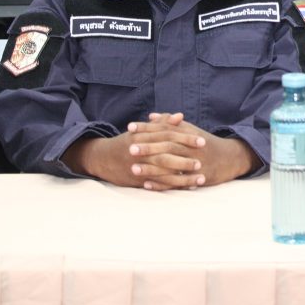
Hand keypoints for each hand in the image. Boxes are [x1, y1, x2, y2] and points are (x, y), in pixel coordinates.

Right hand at [61, 116, 205, 190]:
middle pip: (166, 155)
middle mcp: (141, 152)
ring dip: (182, 178)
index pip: (169, 136)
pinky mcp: (137, 180)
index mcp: (144, 137)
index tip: (202, 140)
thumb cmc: (128, 141)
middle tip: (201, 161)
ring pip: (163, 173)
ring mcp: (139, 167)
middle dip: (185, 159)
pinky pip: (156, 185)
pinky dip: (171, 187)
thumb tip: (180, 116)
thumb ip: (161, 123)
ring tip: (200, 178)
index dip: (186, 138)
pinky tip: (186, 188)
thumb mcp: (142, 130)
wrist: (103, 158)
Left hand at [129, 112, 259, 187]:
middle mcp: (192, 147)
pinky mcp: (197, 178)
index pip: (165, 128)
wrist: (230, 158)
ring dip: (151, 168)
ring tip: (133, 168)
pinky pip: (177, 182)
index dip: (148, 128)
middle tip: (130, 148)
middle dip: (148, 147)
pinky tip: (146, 185)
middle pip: (168, 146)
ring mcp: (195, 163)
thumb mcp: (191, 130)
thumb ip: (171, 123)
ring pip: (171, 165)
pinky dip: (161, 184)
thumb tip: (152, 116)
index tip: (130, 127)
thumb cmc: (206, 143)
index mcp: (189, 133)